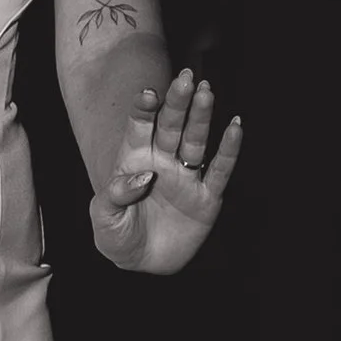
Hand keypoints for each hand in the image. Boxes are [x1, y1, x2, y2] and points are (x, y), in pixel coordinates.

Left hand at [91, 69, 241, 275]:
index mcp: (134, 161)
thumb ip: (116, 195)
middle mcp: (162, 162)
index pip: (139, 129)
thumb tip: (142, 176)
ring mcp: (186, 177)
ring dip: (201, 118)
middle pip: (171, 127)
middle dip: (177, 103)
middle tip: (185, 79)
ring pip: (196, 141)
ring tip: (207, 92)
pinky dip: (229, 150)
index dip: (143, 110)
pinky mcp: (207, 197)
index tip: (148, 93)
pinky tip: (236, 127)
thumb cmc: (118, 234)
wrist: (142, 261)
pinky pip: (220, 170)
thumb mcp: (104, 218)